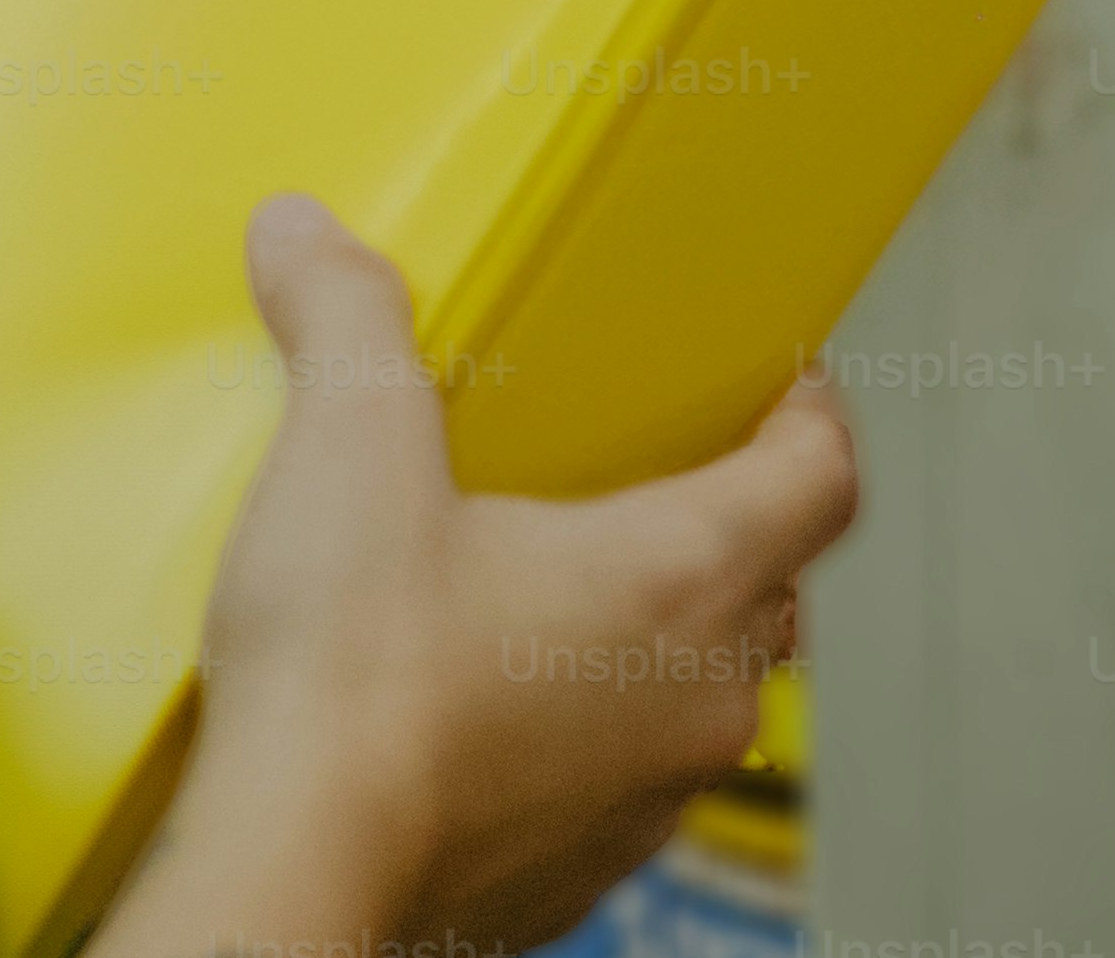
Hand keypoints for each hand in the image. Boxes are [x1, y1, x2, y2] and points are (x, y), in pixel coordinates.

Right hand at [94, 194, 858, 956]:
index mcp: (680, 580)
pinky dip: (570, 732)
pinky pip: (611, 781)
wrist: (294, 877)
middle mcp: (695, 700)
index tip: (784, 384)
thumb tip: (307, 236)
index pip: (820, 482)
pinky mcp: (573, 873)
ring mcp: (643, 802)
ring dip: (638, 638)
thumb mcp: (346, 449)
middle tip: (632, 469)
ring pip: (690, 695)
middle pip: (765, 589)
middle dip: (716, 523)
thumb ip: (344, 322)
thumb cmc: (351, 686)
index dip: (814, 417)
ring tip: (532, 584)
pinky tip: (469, 700)